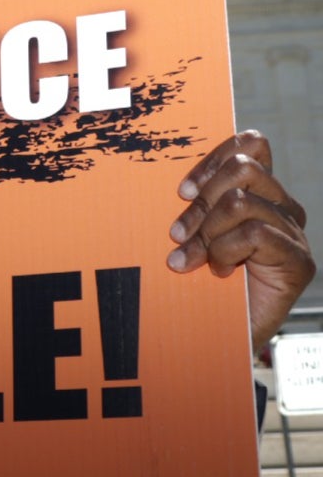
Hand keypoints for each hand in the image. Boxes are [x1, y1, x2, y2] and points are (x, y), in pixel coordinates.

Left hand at [167, 131, 313, 354]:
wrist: (215, 332)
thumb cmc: (196, 275)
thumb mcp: (191, 228)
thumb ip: (194, 199)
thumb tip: (179, 179)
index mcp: (259, 190)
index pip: (251, 144)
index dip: (213, 159)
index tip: (182, 191)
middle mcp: (281, 205)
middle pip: (243, 168)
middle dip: (201, 201)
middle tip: (178, 234)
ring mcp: (293, 232)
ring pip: (242, 201)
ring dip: (207, 232)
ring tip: (193, 259)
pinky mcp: (299, 261)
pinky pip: (255, 233)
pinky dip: (225, 251)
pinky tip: (219, 272)